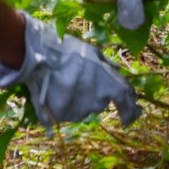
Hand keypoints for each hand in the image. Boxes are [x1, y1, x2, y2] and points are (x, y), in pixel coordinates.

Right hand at [0, 13, 138, 128]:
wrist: (38, 58)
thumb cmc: (66, 51)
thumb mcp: (92, 51)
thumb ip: (107, 64)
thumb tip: (118, 72)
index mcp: (107, 82)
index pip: (125, 99)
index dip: (130, 110)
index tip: (128, 117)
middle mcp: (97, 99)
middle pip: (101, 102)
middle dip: (96, 94)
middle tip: (81, 80)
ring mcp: (80, 109)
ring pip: (85, 108)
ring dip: (80, 99)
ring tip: (66, 81)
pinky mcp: (65, 116)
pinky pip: (71, 112)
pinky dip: (67, 104)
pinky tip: (58, 90)